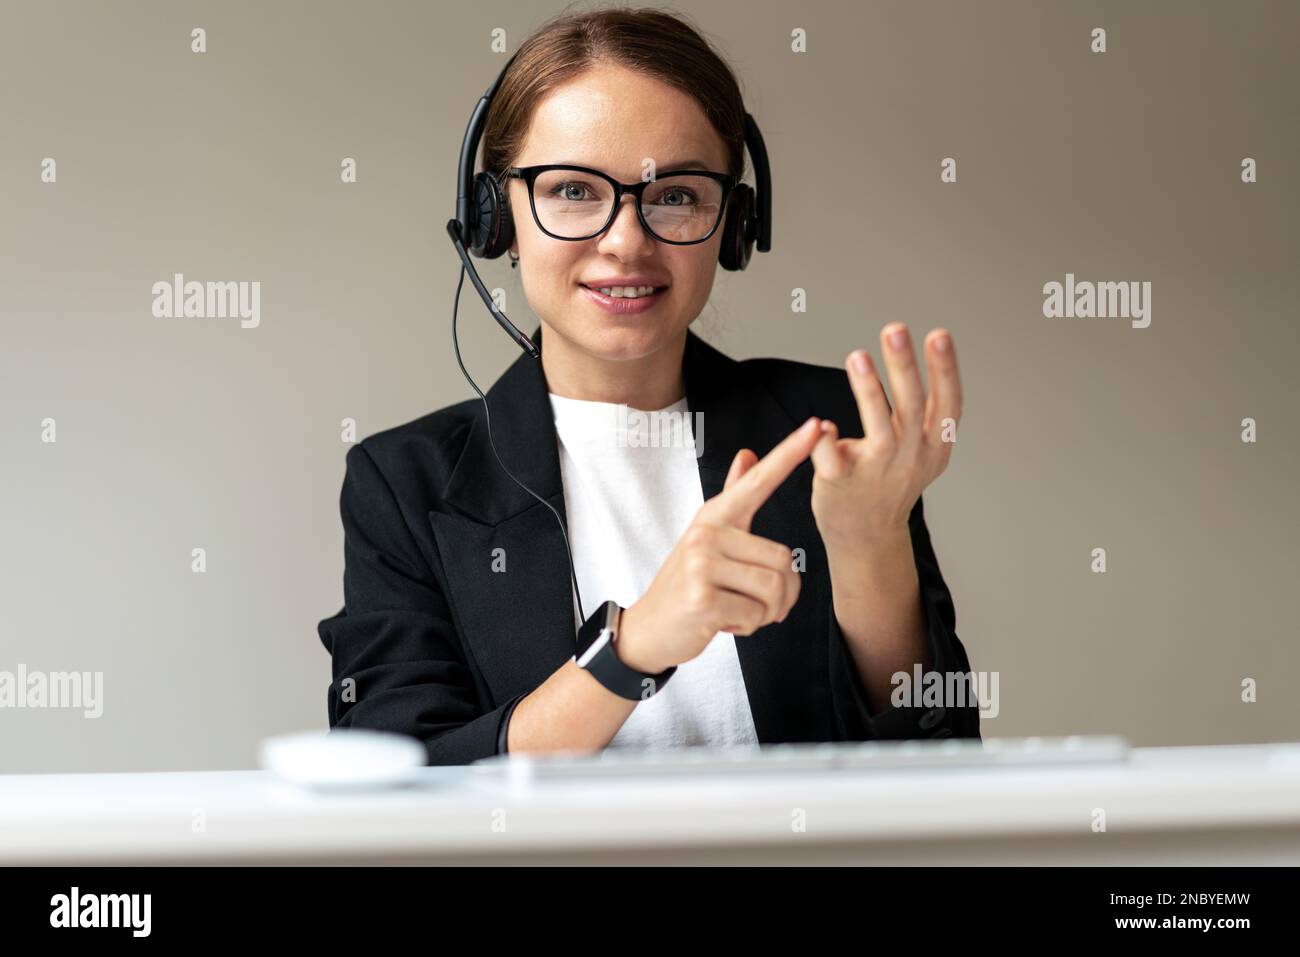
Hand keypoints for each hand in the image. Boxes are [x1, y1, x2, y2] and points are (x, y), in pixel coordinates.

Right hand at [617, 416, 824, 673]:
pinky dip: (748, 627)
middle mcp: (707, 533)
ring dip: (766, 613)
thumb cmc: (686, 584)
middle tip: (752, 602)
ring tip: (738, 611)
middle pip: (783, 559)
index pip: (759, 480)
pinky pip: (756, 615)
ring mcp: (702, 565)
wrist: (650, 628)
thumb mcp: (708, 537)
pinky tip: (724, 623)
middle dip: (779, 594)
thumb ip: (732, 496)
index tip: (817, 426)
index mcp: (714, 516)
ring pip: (774, 589)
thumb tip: (747, 454)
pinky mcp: (702, 599)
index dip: (790, 453)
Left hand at [810, 324, 961, 552]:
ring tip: (858, 357)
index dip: (945, 369)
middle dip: (904, 367)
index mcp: (934, 444)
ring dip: (868, 392)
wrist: (868, 535)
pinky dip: (826, 441)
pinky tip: (821, 423)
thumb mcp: (926, 450)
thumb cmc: (892, 483)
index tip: (939, 335)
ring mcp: (876, 471)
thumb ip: (928, 409)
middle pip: (912, 408)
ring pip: (878, 430)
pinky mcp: (841, 482)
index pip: (948, 402)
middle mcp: (910, 457)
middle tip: (895, 331)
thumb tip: (929, 347)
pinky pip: (832, 458)